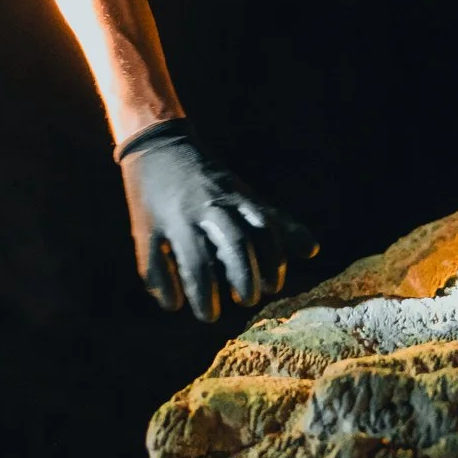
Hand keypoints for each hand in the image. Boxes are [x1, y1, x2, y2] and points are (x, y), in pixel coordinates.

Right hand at [117, 120, 317, 320]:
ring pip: (193, 258)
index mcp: (234, 198)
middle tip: (248, 301)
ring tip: (210, 314)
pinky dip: (163, 286)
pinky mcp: (146, 225)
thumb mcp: (243, 195)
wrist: (157, 143)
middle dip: (244, 275)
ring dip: (203, 291)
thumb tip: (312, 251)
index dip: (271, 260)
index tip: (273, 286)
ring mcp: (175, 216)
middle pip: (233, 243)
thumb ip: (276, 223)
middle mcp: (208, 206)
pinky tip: (172, 304)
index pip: (263, 230)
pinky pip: (153, 261)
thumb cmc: (209, 180)